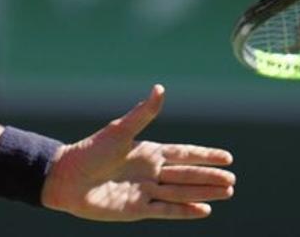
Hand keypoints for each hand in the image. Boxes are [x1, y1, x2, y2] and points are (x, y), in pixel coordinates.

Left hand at [40, 85, 235, 220]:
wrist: (66, 179)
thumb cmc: (90, 151)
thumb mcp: (119, 131)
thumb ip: (143, 113)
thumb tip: (160, 88)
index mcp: (148, 151)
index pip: (184, 153)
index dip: (205, 155)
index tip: (227, 157)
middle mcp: (150, 172)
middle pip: (187, 175)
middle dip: (210, 177)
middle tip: (233, 180)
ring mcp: (145, 191)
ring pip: (182, 192)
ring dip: (203, 192)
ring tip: (227, 192)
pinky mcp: (137, 209)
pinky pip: (167, 211)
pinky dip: (185, 211)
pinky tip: (204, 210)